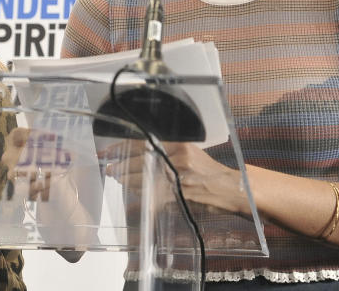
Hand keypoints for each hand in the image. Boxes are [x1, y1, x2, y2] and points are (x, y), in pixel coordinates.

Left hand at [106, 141, 243, 213]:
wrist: (231, 189)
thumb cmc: (208, 170)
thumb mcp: (189, 151)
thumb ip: (166, 150)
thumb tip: (139, 152)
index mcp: (179, 143)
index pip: (143, 142)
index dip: (121, 147)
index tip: (107, 151)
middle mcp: (177, 157)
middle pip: (140, 160)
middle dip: (120, 166)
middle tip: (109, 168)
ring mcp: (179, 176)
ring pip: (144, 178)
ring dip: (127, 180)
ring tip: (117, 178)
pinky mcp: (179, 194)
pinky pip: (154, 195)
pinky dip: (143, 195)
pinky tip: (135, 194)